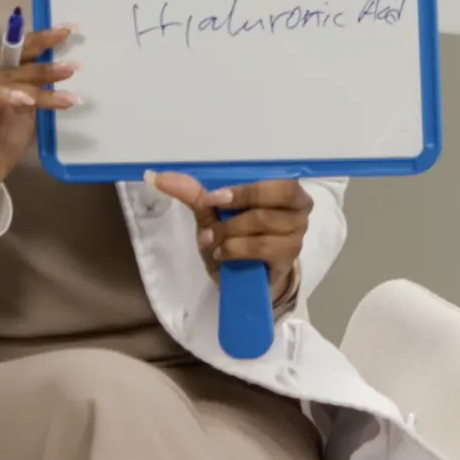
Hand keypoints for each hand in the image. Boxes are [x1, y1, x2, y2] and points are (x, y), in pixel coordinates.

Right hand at [0, 25, 77, 230]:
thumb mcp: (20, 118)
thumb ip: (30, 93)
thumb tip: (52, 71)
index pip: (10, 52)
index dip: (37, 40)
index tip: (66, 31)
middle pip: (5, 59)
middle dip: (40, 55)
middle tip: (72, 59)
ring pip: (0, 77)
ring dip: (34, 79)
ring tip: (65, 80)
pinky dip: (5, 95)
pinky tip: (27, 98)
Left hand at [149, 171, 313, 304]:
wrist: (246, 283)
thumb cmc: (237, 239)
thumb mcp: (215, 215)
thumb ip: (195, 195)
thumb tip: (159, 177)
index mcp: (287, 191)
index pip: (276, 180)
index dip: (246, 188)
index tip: (213, 197)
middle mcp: (300, 210)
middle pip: (276, 196)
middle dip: (240, 203)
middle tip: (212, 211)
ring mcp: (296, 235)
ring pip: (263, 222)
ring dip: (230, 231)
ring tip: (211, 239)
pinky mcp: (287, 258)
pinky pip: (261, 247)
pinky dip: (236, 248)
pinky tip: (222, 253)